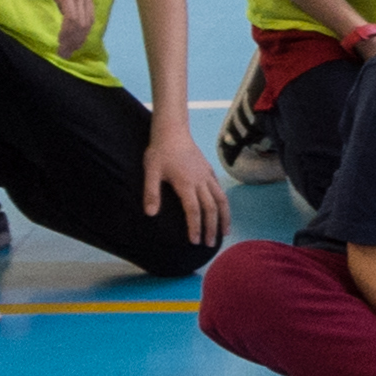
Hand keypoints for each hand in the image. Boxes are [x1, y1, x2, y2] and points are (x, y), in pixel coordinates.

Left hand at [149, 123, 230, 240]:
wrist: (172, 131)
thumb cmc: (160, 152)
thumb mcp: (151, 172)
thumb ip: (151, 193)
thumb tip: (150, 214)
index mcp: (186, 184)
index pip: (194, 210)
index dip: (195, 227)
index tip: (195, 241)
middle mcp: (200, 181)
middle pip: (211, 208)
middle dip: (211, 228)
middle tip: (210, 244)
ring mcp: (207, 176)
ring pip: (221, 199)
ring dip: (224, 217)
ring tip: (225, 232)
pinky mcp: (209, 171)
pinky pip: (219, 190)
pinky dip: (223, 203)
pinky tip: (222, 210)